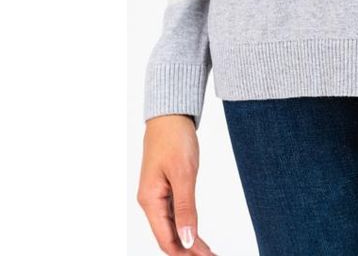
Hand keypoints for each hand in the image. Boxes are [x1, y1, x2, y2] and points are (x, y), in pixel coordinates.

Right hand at [137, 114, 215, 254]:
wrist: (170, 115)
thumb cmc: (174, 139)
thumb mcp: (184, 174)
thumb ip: (186, 208)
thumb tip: (188, 240)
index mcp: (150, 200)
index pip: (166, 239)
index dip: (185, 253)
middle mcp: (151, 201)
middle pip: (169, 236)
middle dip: (189, 251)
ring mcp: (158, 195)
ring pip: (173, 226)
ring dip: (189, 241)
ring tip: (208, 252)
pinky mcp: (166, 187)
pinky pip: (175, 214)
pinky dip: (187, 225)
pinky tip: (197, 235)